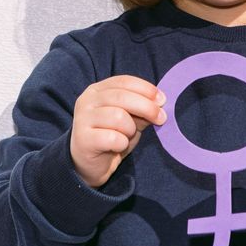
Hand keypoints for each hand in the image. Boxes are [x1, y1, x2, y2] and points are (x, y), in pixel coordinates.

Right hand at [69, 74, 166, 188]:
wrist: (90, 164)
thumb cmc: (111, 137)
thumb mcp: (130, 120)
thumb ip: (142, 110)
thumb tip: (160, 104)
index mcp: (98, 90)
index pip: (124, 81)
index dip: (146, 89)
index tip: (162, 100)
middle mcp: (87, 101)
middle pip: (122, 96)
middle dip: (147, 107)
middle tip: (161, 118)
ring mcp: (82, 119)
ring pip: (118, 116)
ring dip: (130, 129)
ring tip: (127, 136)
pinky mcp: (83, 139)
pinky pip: (113, 138)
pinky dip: (122, 143)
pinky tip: (118, 147)